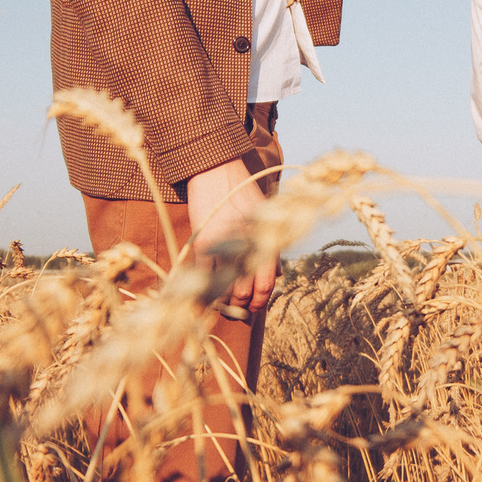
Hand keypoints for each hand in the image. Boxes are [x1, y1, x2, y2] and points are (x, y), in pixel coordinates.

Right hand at [185, 156, 275, 313]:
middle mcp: (246, 246)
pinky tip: (206, 298)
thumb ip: (271, 246)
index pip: (266, 282)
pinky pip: (205, 277)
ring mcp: (223, 247)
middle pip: (245, 290)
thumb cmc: (243, 192)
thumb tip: (278, 275)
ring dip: (225, 301)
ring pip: (225, 287)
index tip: (255, 306)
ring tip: (225, 305)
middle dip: (243, 305)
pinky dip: (206, 291)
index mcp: (264, 240)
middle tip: (240, 310)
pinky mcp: (203, 244)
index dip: (260, 299)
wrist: (217, 171)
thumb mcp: (264, 217)